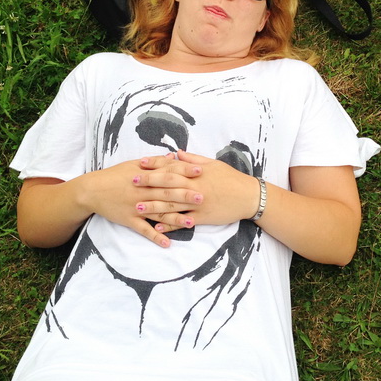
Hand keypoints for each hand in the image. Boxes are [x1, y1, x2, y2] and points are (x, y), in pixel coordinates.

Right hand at [88, 155, 203, 246]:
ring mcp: (136, 207)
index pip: (168, 173)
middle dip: (184, 195)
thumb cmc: (114, 175)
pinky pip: (143, 230)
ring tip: (191, 223)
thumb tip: (174, 157)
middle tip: (202, 197)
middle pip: (166, 193)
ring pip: (158, 213)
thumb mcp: (133, 164)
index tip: (200, 171)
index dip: (184, 172)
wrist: (91, 190)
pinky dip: (155, 236)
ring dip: (175, 219)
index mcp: (144, 176)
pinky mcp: (129, 220)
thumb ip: (155, 162)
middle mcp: (142, 192)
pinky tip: (168, 243)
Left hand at [135, 150, 258, 226]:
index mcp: (196, 173)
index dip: (155, 165)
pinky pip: (182, 222)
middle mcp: (194, 187)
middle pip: (168, 185)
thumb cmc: (231, 178)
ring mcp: (197, 204)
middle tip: (131, 182)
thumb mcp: (213, 164)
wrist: (248, 197)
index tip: (140, 164)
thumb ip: (193, 159)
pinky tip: (156, 226)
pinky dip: (169, 224)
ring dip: (153, 207)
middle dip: (149, 184)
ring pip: (172, 205)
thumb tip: (177, 153)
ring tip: (137, 207)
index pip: (171, 167)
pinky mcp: (202, 218)